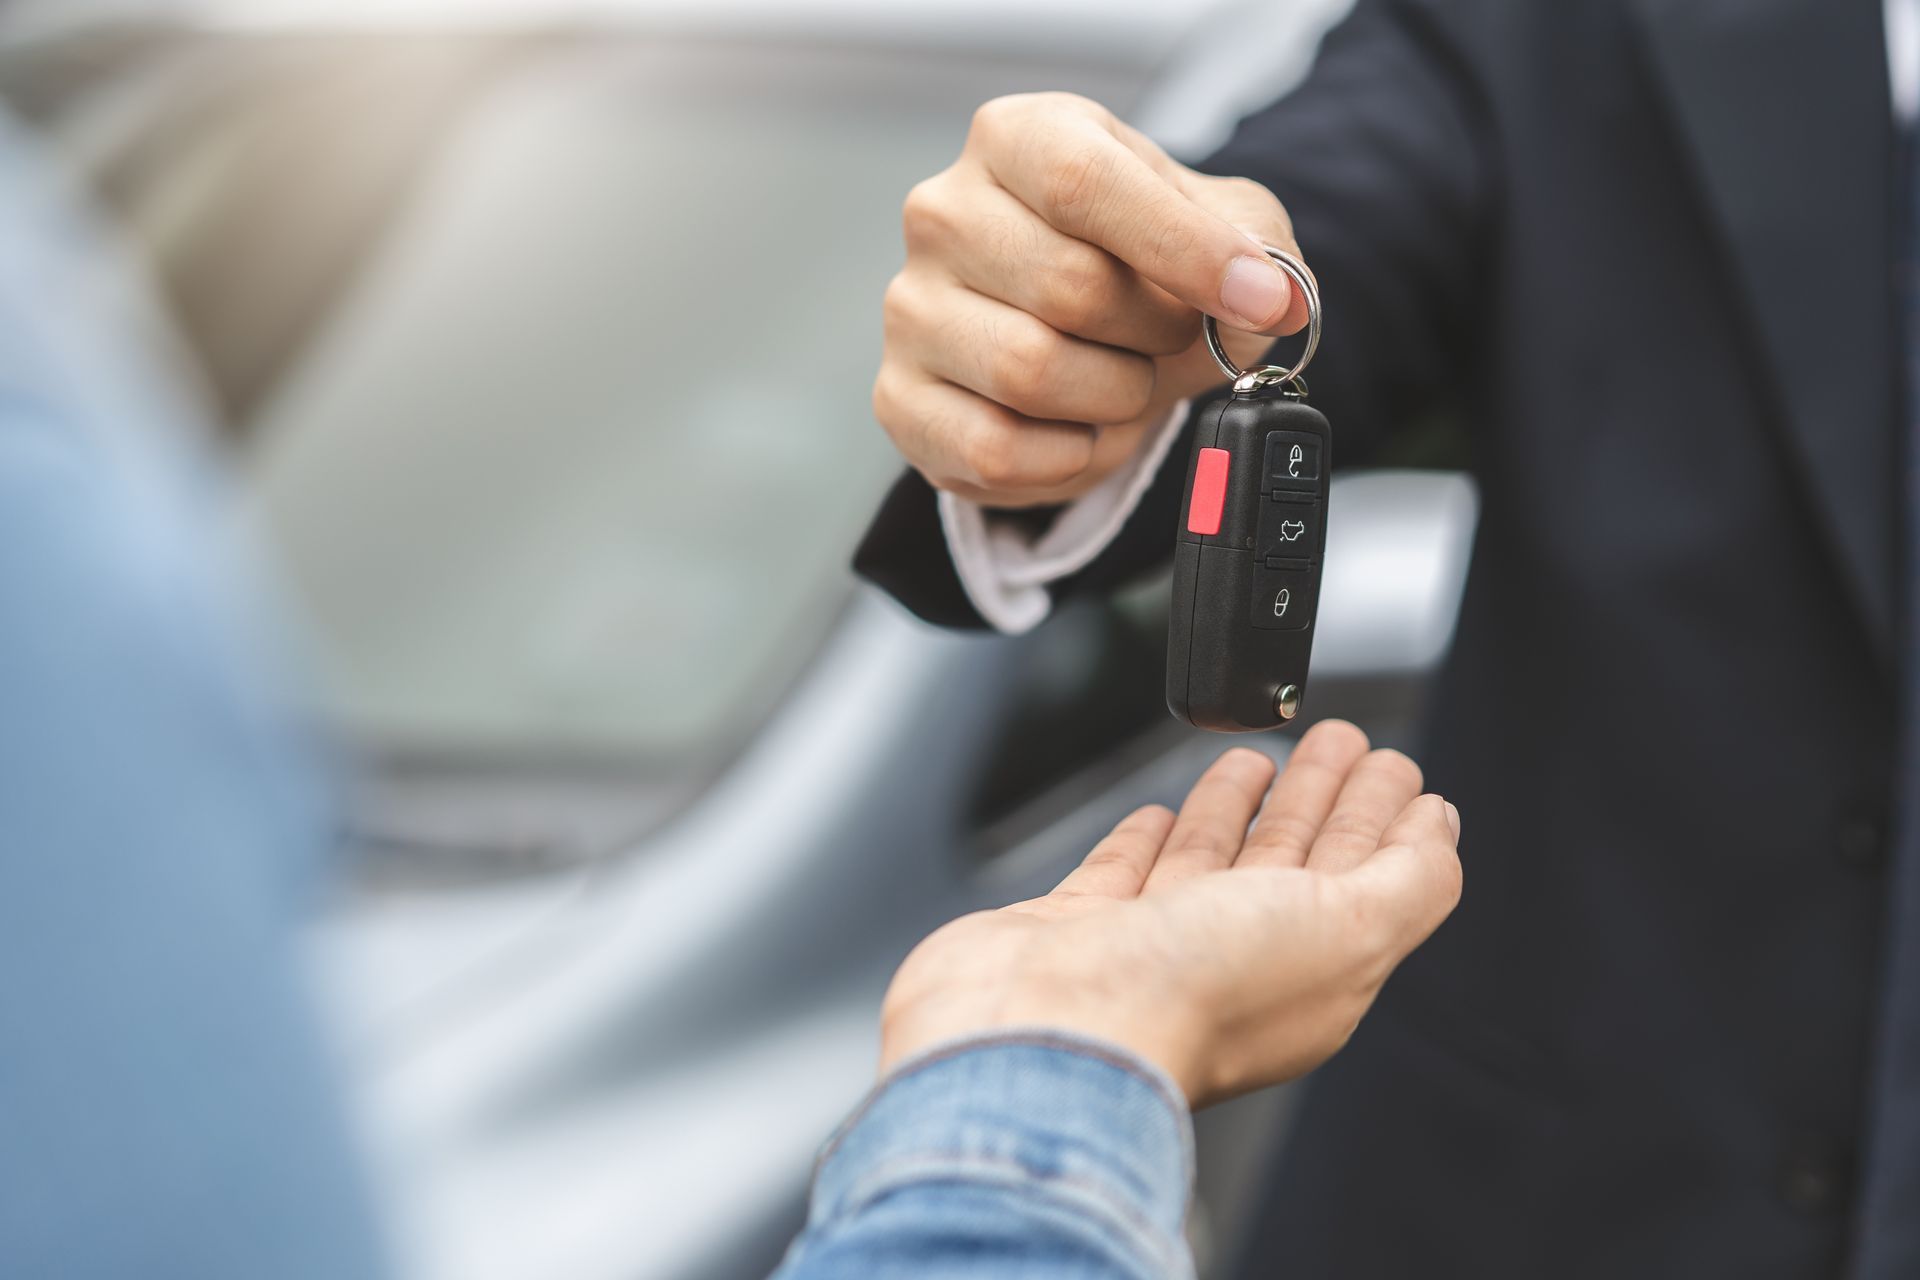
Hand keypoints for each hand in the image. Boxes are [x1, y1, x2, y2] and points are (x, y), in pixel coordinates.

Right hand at [874, 91, 1309, 507]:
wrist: (1087, 330)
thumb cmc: (1145, 262)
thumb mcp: (1221, 229)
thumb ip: (1257, 251)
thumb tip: (1269, 299)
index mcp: (1019, 139)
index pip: (1085, 186)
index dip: (1184, 252)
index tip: (1258, 299)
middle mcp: (944, 213)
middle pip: (1069, 289)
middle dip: (1155, 334)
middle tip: (1171, 339)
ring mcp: (912, 308)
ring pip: (1028, 373)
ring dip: (1114, 399)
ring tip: (1123, 383)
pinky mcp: (900, 398)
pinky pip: (992, 449)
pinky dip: (1066, 457)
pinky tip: (1079, 431)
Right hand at [878, 722, 1461, 1106]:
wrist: (1043, 1030)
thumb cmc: (1188, 994)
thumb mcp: (1348, 928)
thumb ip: (1410, 879)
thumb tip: (1441, 830)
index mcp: (1316, 972)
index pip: (1368, 879)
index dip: (1386, 819)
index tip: (1398, 768)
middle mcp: (1238, 962)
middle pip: (1296, 862)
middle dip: (1325, 797)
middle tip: (1343, 740)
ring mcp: (1155, 948)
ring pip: (1215, 861)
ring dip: (1243, 808)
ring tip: (1261, 758)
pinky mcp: (1080, 933)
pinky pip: (1126, 874)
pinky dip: (1148, 839)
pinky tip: (1162, 813)